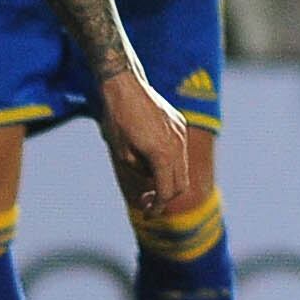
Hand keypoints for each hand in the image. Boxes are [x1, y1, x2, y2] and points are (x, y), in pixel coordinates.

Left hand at [97, 68, 191, 214]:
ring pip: (182, 167)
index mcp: (162, 155)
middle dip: (165, 197)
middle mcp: (177, 145)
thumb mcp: (122, 153)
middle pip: (180, 184)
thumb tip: (151, 181)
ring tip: (148, 181)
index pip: (166, 191)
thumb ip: (140, 171)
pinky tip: (152, 158)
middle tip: (147, 203)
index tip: (148, 214)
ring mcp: (180, 133)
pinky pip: (179, 150)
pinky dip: (170, 162)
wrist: (124, 85)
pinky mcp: (179, 124)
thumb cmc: (117, 120)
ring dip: (168, 180)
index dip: (157, 207)